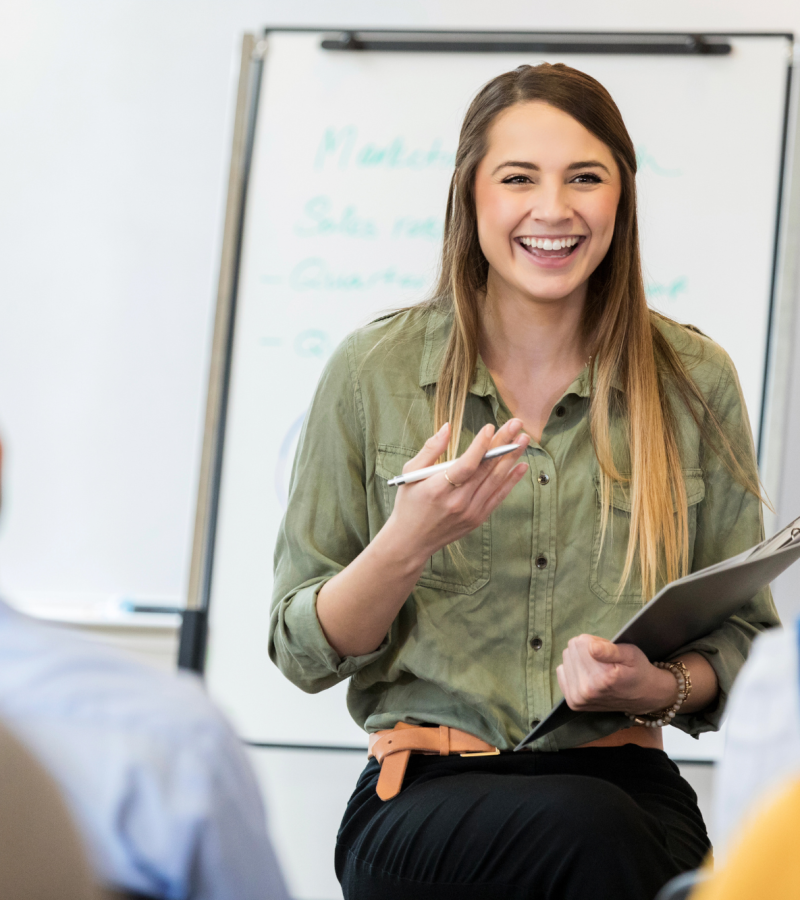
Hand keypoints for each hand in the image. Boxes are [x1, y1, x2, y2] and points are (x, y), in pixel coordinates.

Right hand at [384, 420, 529, 567]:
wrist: (411, 541)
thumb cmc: (409, 503)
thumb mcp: (410, 473)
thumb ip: (430, 449)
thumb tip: (447, 427)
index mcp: (438, 489)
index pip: (466, 466)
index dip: (480, 446)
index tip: (491, 427)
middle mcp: (457, 502)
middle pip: (485, 469)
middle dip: (503, 444)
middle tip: (517, 424)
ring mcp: (470, 512)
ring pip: (495, 481)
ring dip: (511, 458)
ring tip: (524, 439)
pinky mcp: (478, 519)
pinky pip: (498, 496)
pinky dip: (511, 480)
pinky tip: (521, 465)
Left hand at [557, 635, 677, 714]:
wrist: (644, 697)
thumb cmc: (638, 671)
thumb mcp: (631, 654)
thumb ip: (609, 650)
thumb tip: (589, 646)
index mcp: (601, 677)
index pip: (580, 642)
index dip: (595, 642)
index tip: (608, 651)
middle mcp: (586, 690)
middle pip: (571, 650)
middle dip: (587, 650)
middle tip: (605, 661)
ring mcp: (577, 698)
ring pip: (566, 659)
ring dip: (580, 660)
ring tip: (599, 668)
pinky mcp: (573, 702)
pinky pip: (562, 672)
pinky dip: (574, 670)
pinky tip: (588, 675)